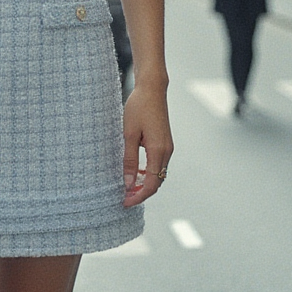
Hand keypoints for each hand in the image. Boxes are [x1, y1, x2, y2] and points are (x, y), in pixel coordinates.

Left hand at [121, 80, 172, 207]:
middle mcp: (167, 152)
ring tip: (127, 187)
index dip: (138, 196)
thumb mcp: (129, 134)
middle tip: (123, 197)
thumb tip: (128, 183)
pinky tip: (136, 172)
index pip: (151, 184)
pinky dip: (148, 173)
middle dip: (141, 193)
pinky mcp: (165, 142)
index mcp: (158, 151)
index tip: (125, 202)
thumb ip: (129, 159)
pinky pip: (158, 164)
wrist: (152, 89)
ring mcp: (168, 147)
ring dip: (145, 183)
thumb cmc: (138, 108)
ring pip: (158, 174)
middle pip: (156, 182)